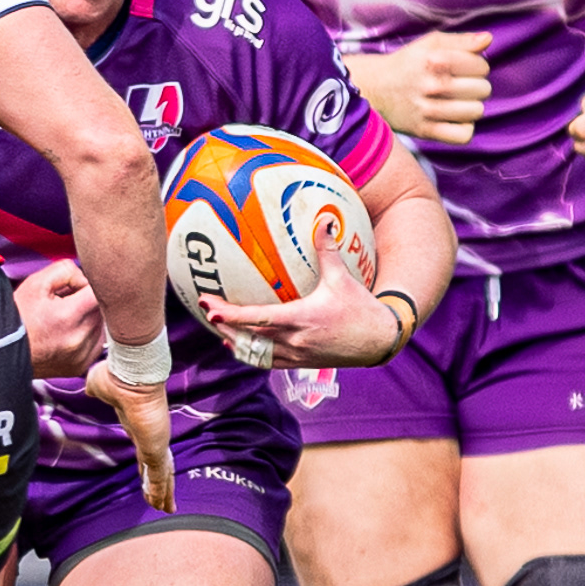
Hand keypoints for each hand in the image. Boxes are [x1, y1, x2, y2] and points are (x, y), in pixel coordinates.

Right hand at [13, 260, 104, 378]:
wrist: (0, 351)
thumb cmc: (17, 317)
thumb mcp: (36, 283)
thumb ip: (67, 270)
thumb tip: (86, 278)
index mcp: (69, 316)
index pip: (100, 292)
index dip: (87, 285)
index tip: (74, 288)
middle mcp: (78, 339)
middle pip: (101, 310)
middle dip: (87, 302)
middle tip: (65, 303)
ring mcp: (80, 356)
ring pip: (102, 327)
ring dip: (89, 319)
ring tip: (64, 320)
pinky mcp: (79, 367)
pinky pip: (97, 345)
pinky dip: (87, 336)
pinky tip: (67, 334)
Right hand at [84, 361, 174, 512]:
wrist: (129, 375)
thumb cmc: (117, 376)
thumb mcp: (100, 385)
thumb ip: (97, 389)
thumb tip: (91, 387)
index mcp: (137, 424)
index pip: (143, 449)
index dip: (144, 464)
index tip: (143, 473)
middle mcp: (150, 435)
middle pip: (156, 465)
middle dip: (158, 482)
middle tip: (162, 498)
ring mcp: (155, 443)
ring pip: (162, 475)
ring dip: (163, 493)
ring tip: (166, 508)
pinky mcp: (156, 449)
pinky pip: (159, 477)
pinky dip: (160, 492)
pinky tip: (161, 505)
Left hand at [199, 219, 400, 368]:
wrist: (379, 341)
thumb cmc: (360, 308)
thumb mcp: (342, 277)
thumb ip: (327, 250)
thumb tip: (323, 220)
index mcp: (301, 318)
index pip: (256, 318)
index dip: (230, 315)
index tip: (210, 307)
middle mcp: (294, 340)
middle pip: (247, 338)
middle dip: (223, 324)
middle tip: (205, 308)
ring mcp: (296, 356)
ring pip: (254, 354)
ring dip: (233, 340)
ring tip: (217, 325)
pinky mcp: (300, 364)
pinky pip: (267, 362)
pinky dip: (250, 354)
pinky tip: (238, 345)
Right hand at [350, 31, 491, 144]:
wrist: (373, 88)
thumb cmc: (407, 64)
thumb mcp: (430, 44)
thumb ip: (461, 40)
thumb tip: (488, 39)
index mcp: (435, 60)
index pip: (481, 67)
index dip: (476, 67)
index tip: (463, 69)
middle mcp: (432, 85)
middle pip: (483, 89)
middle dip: (476, 86)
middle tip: (460, 86)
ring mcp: (427, 110)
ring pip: (476, 112)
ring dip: (471, 107)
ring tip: (458, 102)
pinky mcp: (424, 131)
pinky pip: (463, 135)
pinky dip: (464, 128)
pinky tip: (455, 119)